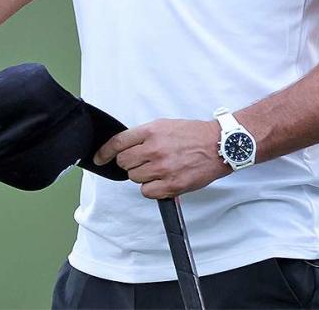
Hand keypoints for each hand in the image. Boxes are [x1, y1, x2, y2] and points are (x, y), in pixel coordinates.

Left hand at [92, 118, 229, 199]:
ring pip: (134, 178)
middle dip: (129, 163)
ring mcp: (163, 168)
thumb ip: (143, 136)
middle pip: (123, 162)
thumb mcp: (164, 125)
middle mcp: (154, 149)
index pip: (117, 143)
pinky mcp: (173, 185)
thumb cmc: (193, 135)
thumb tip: (124, 147)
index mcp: (151, 132)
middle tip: (143, 161)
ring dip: (142, 176)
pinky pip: (147, 192)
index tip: (99, 158)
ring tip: (158, 169)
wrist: (219, 145)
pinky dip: (151, 189)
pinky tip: (162, 180)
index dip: (104, 152)